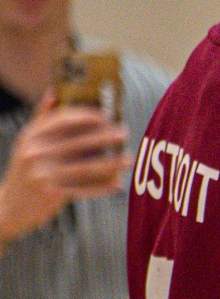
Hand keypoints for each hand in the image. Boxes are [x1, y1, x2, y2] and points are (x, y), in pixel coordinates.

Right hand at [0, 92, 128, 245]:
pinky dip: (102, 188)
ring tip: (129, 159)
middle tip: (124, 133)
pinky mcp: (52, 195)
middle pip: (78, 142)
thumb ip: (41, 119)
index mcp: (31, 136)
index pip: (63, 120)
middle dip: (105, 137)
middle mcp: (36, 153)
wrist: (9, 207)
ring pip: (85, 167)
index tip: (106, 116)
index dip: (87, 116)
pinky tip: (118, 184)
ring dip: (111, 163)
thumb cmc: (25, 170)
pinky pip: (84, 189)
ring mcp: (43, 175)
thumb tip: (54, 92)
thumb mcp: (26, 143)